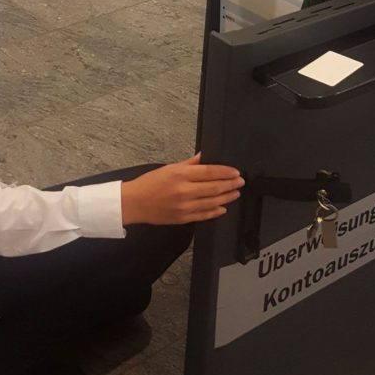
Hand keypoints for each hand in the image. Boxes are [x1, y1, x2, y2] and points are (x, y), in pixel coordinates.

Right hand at [121, 154, 243, 225]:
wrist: (134, 203)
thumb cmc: (150, 184)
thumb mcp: (169, 167)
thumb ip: (190, 163)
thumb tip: (205, 156)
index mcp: (180, 175)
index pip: (210, 172)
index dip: (226, 172)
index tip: (236, 172)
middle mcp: (184, 191)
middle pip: (214, 187)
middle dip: (230, 184)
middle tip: (240, 182)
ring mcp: (184, 206)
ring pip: (212, 202)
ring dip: (227, 197)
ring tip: (235, 193)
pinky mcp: (183, 218)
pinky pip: (203, 215)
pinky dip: (215, 211)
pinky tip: (223, 208)